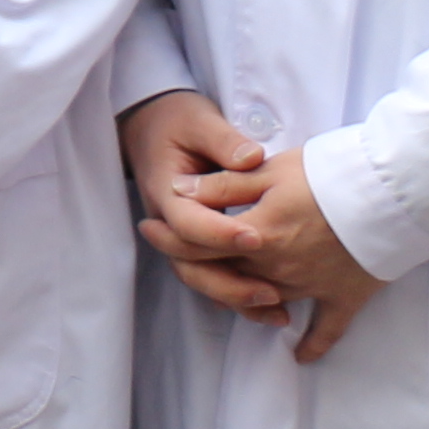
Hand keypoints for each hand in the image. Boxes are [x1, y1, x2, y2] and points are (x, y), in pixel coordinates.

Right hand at [118, 90, 290, 325]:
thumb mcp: (199, 120)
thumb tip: (252, 158)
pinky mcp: (194, 242)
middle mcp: (167, 220)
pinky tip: (271, 306)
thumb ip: (223, 140)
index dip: (220, 233)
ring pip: (199, 278)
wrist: (151, 124)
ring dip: (235, 298)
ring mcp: (178, 235)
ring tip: (277, 309)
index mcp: (166, 189)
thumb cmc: (177, 120)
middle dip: (229, 283)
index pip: (188, 222)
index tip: (256, 237)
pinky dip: (236, 295)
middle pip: (189, 265)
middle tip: (271, 291)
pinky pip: (210, 276)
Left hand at [185, 141, 384, 362]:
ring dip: (242, 299)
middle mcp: (279, 270)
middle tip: (172, 253)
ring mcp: (312, 288)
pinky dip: (313, 344)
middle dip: (195, 266)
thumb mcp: (271, 170)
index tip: (149, 227)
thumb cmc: (331, 174)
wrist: (393, 194)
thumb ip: (223, 185)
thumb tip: (179, 191)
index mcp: (259, 236)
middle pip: (227, 276)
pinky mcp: (344, 297)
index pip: (201, 242)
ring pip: (265, 302)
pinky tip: (300, 355)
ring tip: (222, 286)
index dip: (170, 235)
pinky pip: (326, 329)